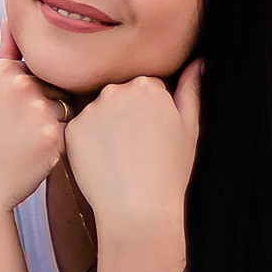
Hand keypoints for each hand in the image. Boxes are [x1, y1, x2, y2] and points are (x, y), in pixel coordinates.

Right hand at [0, 26, 68, 220]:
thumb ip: (4, 54)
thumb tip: (11, 19)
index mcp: (2, 70)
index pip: (40, 69)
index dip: (34, 92)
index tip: (16, 113)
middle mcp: (20, 83)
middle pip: (57, 86)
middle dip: (48, 106)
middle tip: (21, 131)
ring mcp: (38, 108)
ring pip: (67, 107)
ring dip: (56, 123)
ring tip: (27, 142)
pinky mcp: (54, 133)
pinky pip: (72, 129)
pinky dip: (59, 142)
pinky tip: (36, 154)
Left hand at [62, 60, 202, 241]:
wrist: (139, 209)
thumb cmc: (170, 171)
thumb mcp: (190, 128)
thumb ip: (192, 89)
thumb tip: (199, 62)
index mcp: (147, 85)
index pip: (145, 87)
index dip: (151, 112)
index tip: (153, 134)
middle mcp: (115, 90)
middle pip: (119, 95)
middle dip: (126, 114)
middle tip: (137, 147)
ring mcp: (91, 110)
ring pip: (98, 111)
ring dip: (105, 126)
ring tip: (121, 156)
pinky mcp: (72, 130)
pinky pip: (79, 129)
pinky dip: (88, 142)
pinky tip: (103, 161)